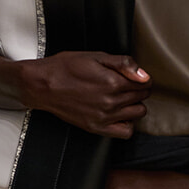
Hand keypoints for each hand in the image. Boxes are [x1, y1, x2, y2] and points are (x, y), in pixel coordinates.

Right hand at [22, 50, 149, 137]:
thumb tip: (144, 76)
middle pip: (142, 98)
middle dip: (138, 90)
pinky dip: (127, 124)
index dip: (142, 78)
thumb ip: (123, 64)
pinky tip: (120, 115)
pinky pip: (126, 132)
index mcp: (113, 82)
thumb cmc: (66, 68)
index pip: (144, 83)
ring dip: (134, 105)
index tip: (134, 77)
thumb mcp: (96, 56)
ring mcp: (105, 117)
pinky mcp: (97, 127)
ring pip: (138, 113)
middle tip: (126, 85)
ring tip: (122, 98)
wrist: (43, 85)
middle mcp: (111, 102)